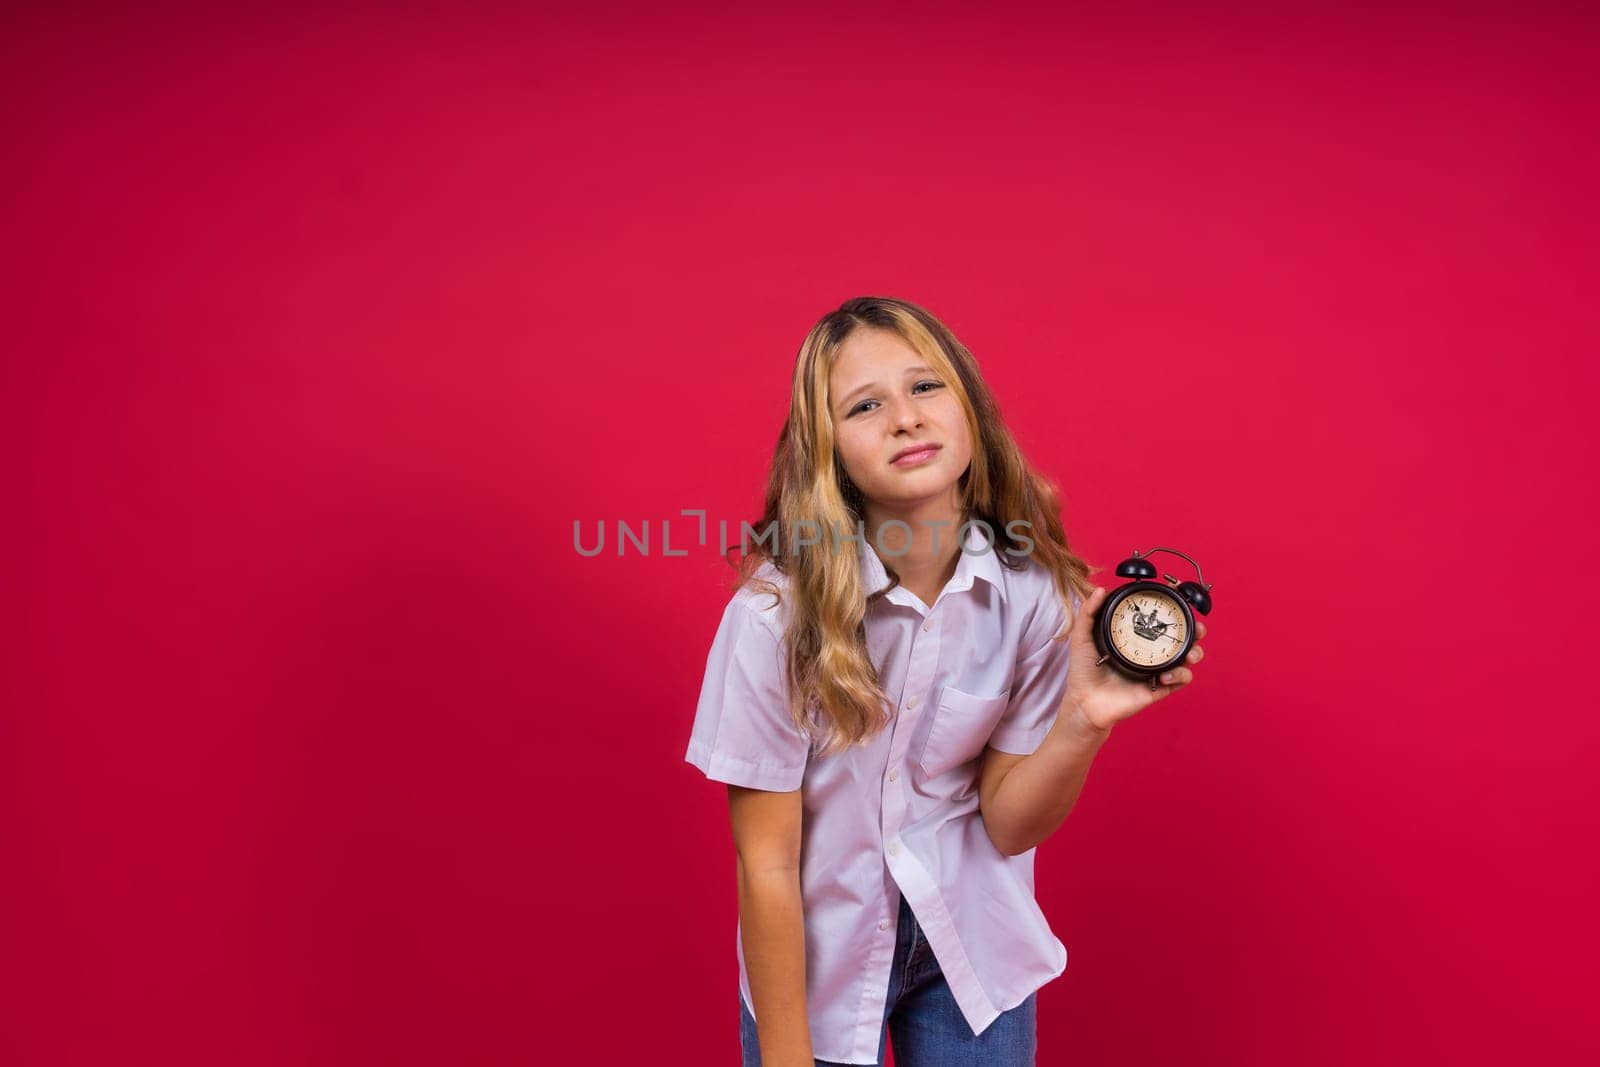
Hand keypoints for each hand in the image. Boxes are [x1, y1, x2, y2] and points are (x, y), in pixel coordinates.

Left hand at [1063, 586, 1206, 732]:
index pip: (1160, 618)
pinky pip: (1181, 679)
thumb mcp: (1083, 636)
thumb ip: (1089, 612)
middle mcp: (1150, 651)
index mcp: (1136, 636)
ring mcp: (1157, 669)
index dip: (1175, 606)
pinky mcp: (1160, 687)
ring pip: (1188, 657)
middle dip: (1196, 628)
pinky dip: (1180, 675)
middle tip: (1196, 626)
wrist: (1085, 701)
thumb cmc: (1084, 670)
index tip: (1179, 592)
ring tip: (1189, 653)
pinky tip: (1165, 675)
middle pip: (1183, 636)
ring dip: (1195, 652)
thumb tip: (1101, 589)